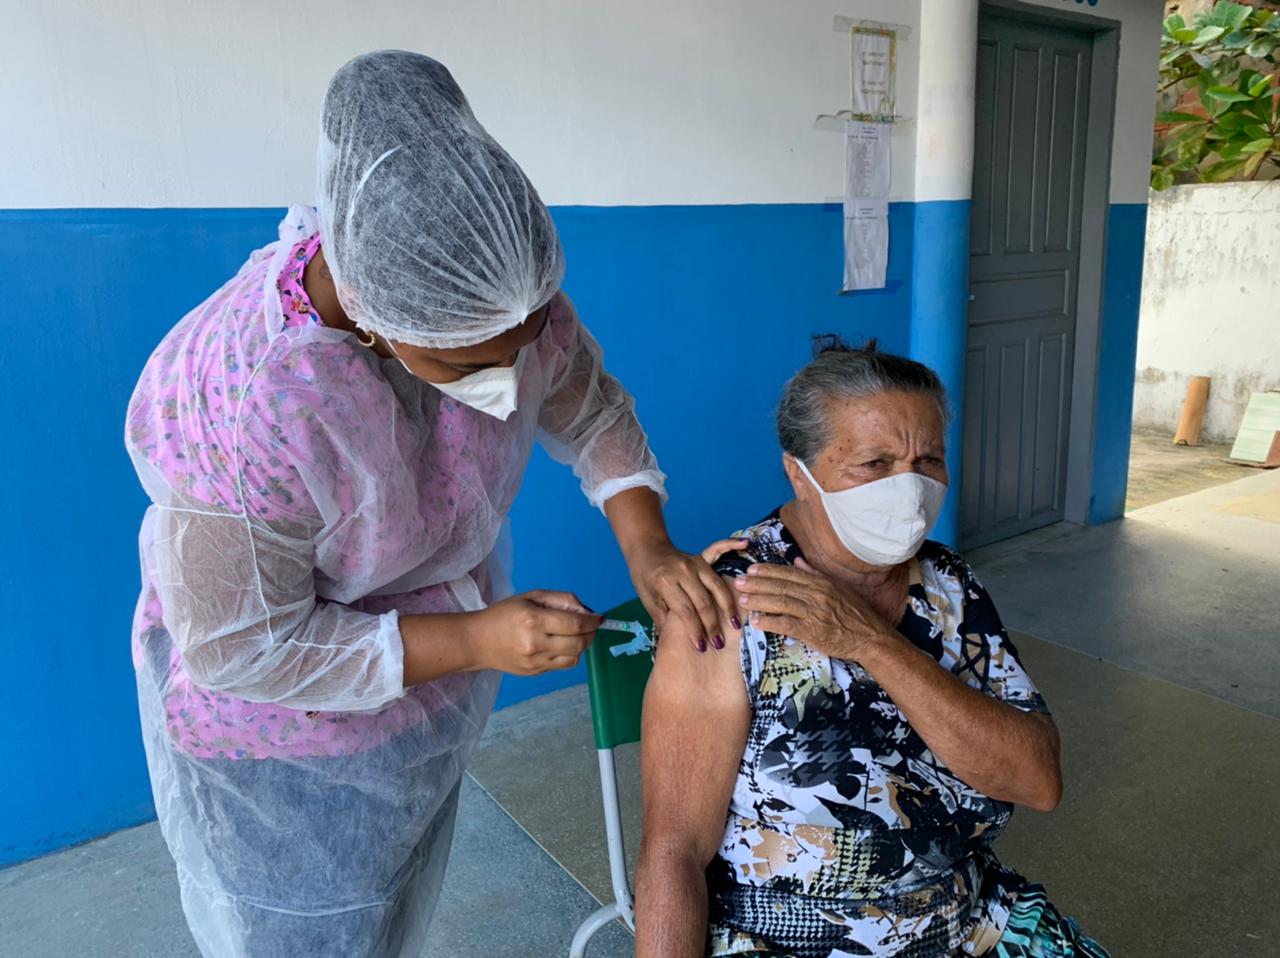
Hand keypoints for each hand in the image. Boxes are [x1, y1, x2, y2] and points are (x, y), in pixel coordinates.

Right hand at [466, 591, 601, 675]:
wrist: (477, 641)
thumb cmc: (504, 614)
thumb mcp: (531, 597)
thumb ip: (561, 599)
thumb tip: (586, 610)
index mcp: (534, 620)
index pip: (575, 623)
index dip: (592, 621)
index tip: (599, 618)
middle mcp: (536, 644)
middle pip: (579, 643)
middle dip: (591, 634)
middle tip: (591, 626)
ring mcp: (535, 662)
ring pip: (574, 658)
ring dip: (582, 646)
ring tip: (577, 635)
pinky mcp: (535, 673)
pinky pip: (562, 665)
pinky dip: (570, 655)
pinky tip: (562, 644)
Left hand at [627, 539, 747, 652]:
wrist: (645, 550)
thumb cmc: (645, 579)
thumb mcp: (648, 602)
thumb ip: (664, 620)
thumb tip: (679, 644)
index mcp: (665, 583)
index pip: (685, 611)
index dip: (694, 631)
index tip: (701, 647)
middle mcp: (682, 571)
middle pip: (703, 602)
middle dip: (712, 625)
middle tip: (719, 644)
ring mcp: (694, 562)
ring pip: (716, 586)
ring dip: (727, 607)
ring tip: (736, 624)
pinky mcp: (701, 557)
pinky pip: (718, 551)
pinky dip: (731, 546)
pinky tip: (745, 544)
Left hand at [733, 557, 890, 658]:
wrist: (871, 637)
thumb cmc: (855, 613)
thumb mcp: (838, 588)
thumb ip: (814, 574)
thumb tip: (797, 561)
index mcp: (820, 582)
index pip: (788, 574)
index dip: (768, 571)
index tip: (751, 569)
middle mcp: (816, 594)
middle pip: (780, 586)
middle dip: (757, 584)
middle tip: (739, 582)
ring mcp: (815, 612)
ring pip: (781, 603)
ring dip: (759, 601)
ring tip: (742, 600)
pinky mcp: (813, 631)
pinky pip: (787, 625)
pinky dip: (770, 623)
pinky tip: (756, 622)